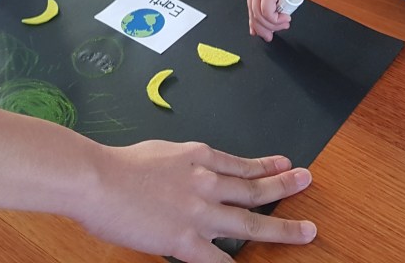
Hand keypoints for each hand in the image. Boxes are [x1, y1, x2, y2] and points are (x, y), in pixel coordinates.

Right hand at [82, 141, 316, 262]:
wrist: (97, 179)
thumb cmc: (118, 164)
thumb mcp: (160, 151)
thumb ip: (180, 163)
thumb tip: (187, 172)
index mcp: (198, 156)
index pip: (240, 164)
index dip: (265, 165)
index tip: (285, 163)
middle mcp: (206, 182)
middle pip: (254, 188)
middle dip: (285, 186)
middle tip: (307, 181)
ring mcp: (199, 212)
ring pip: (250, 222)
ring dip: (282, 228)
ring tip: (306, 231)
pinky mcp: (184, 240)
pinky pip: (219, 260)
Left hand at [247, 0, 316, 40]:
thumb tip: (274, 14)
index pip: (251, 5)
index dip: (254, 22)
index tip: (259, 33)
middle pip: (252, 11)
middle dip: (262, 28)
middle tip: (270, 37)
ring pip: (259, 14)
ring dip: (272, 25)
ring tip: (285, 24)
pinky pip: (267, 12)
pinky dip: (275, 20)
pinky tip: (285, 19)